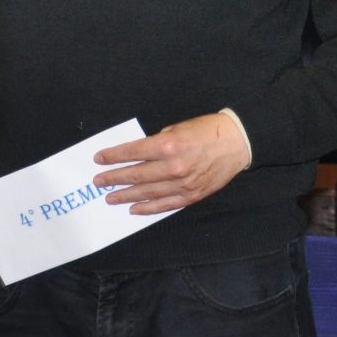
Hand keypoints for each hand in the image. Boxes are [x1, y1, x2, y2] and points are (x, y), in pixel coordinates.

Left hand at [92, 112, 250, 213]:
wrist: (237, 143)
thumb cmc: (206, 130)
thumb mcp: (176, 128)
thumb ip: (157, 143)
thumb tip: (138, 155)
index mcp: (167, 146)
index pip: (132, 153)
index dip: (113, 156)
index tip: (99, 159)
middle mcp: (173, 167)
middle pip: (136, 175)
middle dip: (114, 178)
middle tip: (99, 181)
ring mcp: (183, 184)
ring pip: (147, 193)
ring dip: (126, 196)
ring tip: (110, 197)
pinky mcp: (192, 196)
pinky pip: (165, 205)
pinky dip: (148, 208)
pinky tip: (134, 208)